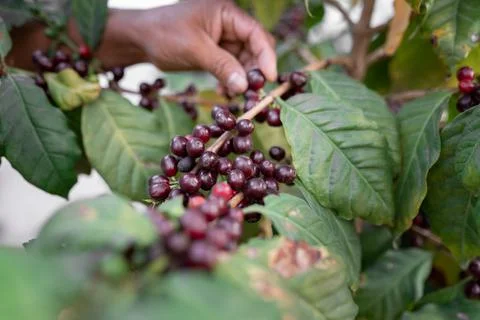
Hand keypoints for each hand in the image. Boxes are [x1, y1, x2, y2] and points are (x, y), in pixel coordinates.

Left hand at [129, 0, 276, 93]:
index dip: (266, 56)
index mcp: (226, 13)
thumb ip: (222, 66)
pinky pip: (231, 67)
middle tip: (253, 92)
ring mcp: (222, 39)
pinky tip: (224, 90)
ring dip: (243, 78)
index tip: (269, 78)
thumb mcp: (195, 49)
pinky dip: (231, 79)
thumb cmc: (164, 35)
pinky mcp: (215, 52)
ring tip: (236, 94)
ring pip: (244, 60)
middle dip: (255, 69)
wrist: (140, 39)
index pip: (255, 33)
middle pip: (254, 47)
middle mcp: (228, 24)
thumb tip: (245, 86)